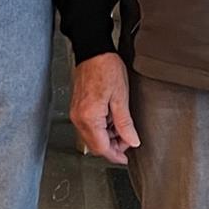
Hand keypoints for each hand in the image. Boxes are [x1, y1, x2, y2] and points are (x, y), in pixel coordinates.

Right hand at [70, 52, 140, 166]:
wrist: (93, 50)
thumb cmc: (106, 68)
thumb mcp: (121, 97)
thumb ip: (125, 123)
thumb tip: (132, 141)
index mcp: (89, 117)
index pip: (101, 148)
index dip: (115, 155)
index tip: (125, 158)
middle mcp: (79, 117)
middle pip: (94, 145)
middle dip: (112, 146)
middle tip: (127, 139)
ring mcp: (76, 112)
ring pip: (91, 136)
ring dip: (107, 136)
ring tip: (121, 125)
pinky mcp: (77, 107)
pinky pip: (88, 125)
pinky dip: (101, 127)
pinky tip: (111, 118)